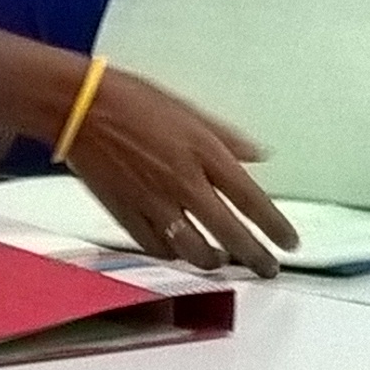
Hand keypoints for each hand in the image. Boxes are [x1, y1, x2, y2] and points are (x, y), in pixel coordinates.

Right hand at [63, 65, 293, 275]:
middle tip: (268, 268)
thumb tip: (259, 156)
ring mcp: (155, 205)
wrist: (80, 109)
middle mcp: (184, 184)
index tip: (289, 242)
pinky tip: (181, 252)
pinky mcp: (127, 216)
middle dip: (255, 257)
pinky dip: (174, 255)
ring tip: (222, 261)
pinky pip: (158, 248)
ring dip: (214, 261)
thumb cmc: (133, 100)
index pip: (251, 200)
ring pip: (194, 251)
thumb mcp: (189, 110)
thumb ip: (226, 138)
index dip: (275, 227)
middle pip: (230, 234)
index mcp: (203, 153)